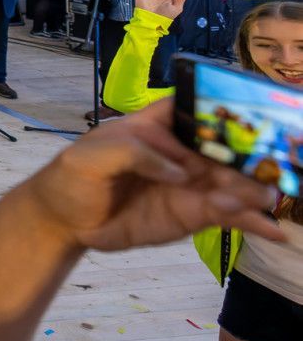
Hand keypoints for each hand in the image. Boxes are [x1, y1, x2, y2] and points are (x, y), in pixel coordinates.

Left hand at [24, 98, 283, 253]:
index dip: (221, 110)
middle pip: (225, 149)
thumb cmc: (73, 177)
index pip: (195, 109)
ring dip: (254, 190)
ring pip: (234, 182)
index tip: (249, 120)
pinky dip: (252, 223)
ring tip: (264, 200)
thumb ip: (132, 153)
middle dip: (249, 157)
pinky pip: (228, 216)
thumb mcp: (89, 156)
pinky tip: (274, 231)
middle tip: (265, 172)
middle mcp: (182, 151)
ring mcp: (191, 183)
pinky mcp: (193, 213)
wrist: (66, 219)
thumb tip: (179, 170)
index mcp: (156, 125)